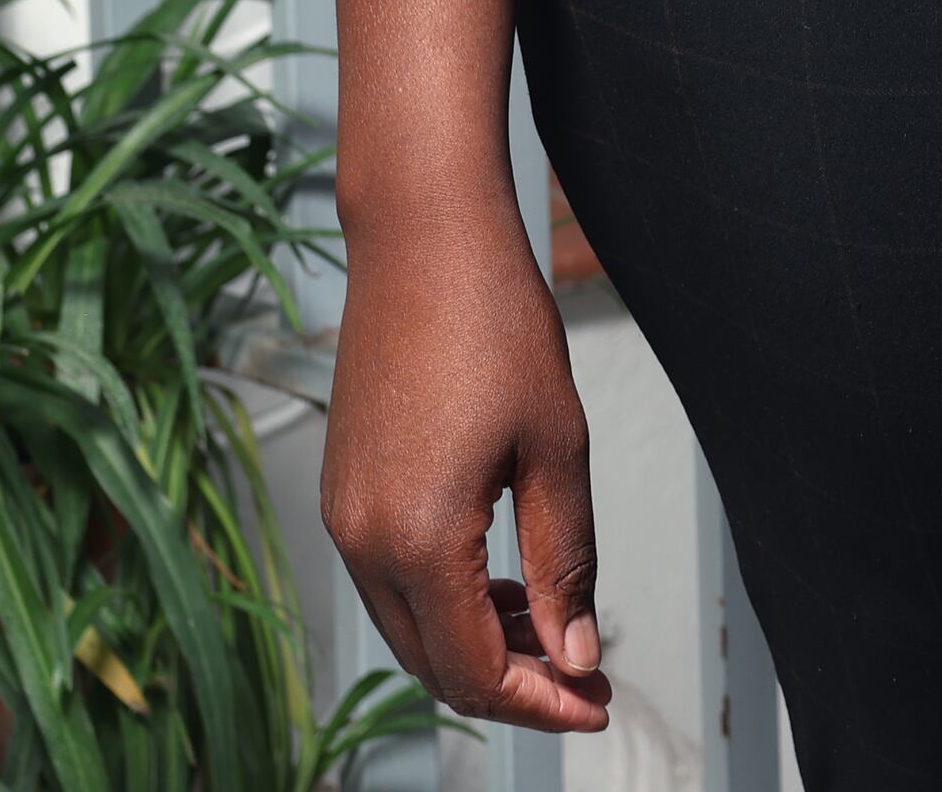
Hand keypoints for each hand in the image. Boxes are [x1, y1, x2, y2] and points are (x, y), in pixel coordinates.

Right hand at [322, 0, 610, 732]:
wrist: (423, 239)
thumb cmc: (494, 325)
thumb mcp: (556, 450)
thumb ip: (564, 564)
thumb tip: (577, 653)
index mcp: (416, 538)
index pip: (474, 670)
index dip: (540, 702)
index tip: (597, 701)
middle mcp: (363, 540)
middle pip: (433, 664)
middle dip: (511, 684)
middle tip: (584, 678)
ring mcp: (343, 516)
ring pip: (409, 628)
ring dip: (475, 644)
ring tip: (550, 627)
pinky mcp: (343, 489)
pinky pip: (390, 580)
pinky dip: (444, 600)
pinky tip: (499, 580)